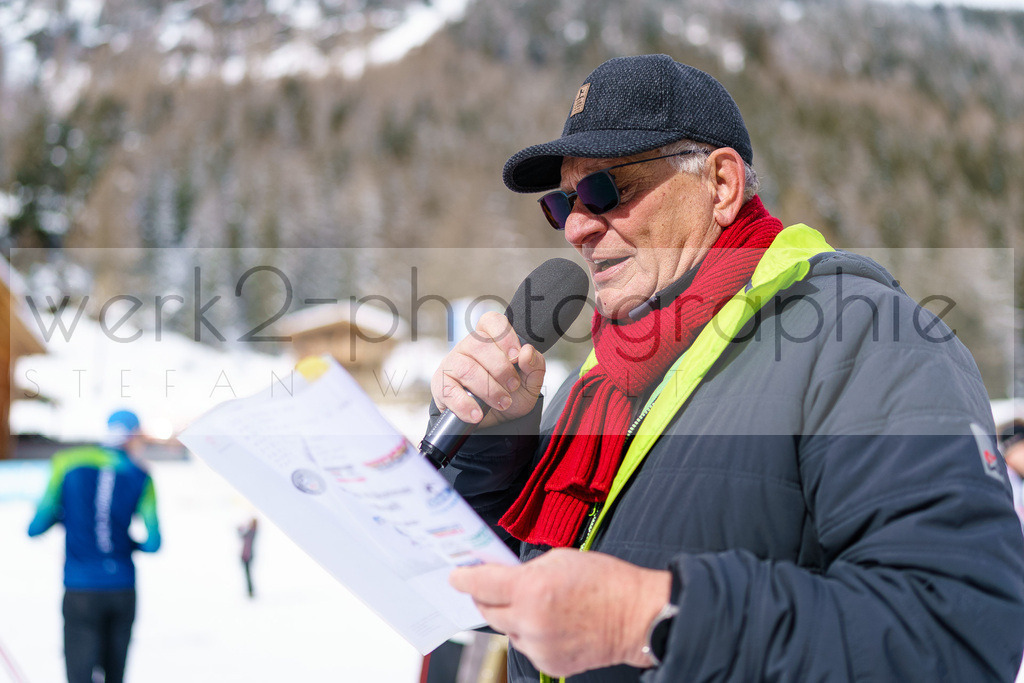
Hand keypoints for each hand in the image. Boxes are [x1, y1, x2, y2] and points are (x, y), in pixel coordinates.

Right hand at [430, 311, 545, 427]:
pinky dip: (466, 405)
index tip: (516, 357)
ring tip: (502, 403)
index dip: (505, 336)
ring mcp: (452, 364)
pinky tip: (477, 413)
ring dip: (488, 389)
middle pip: (479, 345)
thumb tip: (527, 352)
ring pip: (466, 368)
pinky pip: (449, 391)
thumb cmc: (510, 394)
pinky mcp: (441, 385)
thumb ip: (535, 366)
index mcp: (490, 338)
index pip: (492, 321)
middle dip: (501, 368)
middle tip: (513, 386)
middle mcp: (468, 346)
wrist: (494, 422)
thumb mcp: (530, 383)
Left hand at [449, 548, 670, 676]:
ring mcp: (539, 646)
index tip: (456, 576)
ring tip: (539, 604)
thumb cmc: (605, 582)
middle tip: (494, 586)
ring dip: (512, 616)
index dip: (463, 578)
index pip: (481, 583)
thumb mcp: (559, 558)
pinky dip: (531, 634)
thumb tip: (500, 573)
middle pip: (487, 610)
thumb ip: (525, 569)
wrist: (636, 616)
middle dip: (486, 596)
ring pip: (507, 630)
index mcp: (531, 589)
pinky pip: (526, 646)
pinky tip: (552, 623)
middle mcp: (530, 621)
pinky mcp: (549, 664)